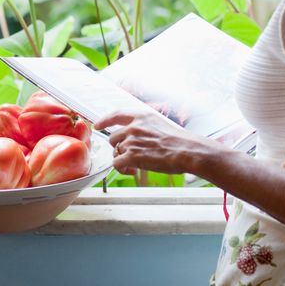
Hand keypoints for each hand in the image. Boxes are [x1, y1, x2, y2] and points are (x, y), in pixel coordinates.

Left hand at [94, 109, 217, 175]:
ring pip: (115, 152)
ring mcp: (131, 141)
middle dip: (119, 147)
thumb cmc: (178, 141)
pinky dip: (122, 169)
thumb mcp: (159, 124)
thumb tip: (135, 135)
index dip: (105, 120)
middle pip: (113, 138)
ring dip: (122, 159)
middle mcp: (133, 126)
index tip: (98, 125)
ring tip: (135, 165)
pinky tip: (132, 171)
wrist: (186, 151)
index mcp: (141, 116)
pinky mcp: (131, 156)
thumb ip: (144, 127)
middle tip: (130, 155)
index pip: (116, 114)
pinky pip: (116, 164)